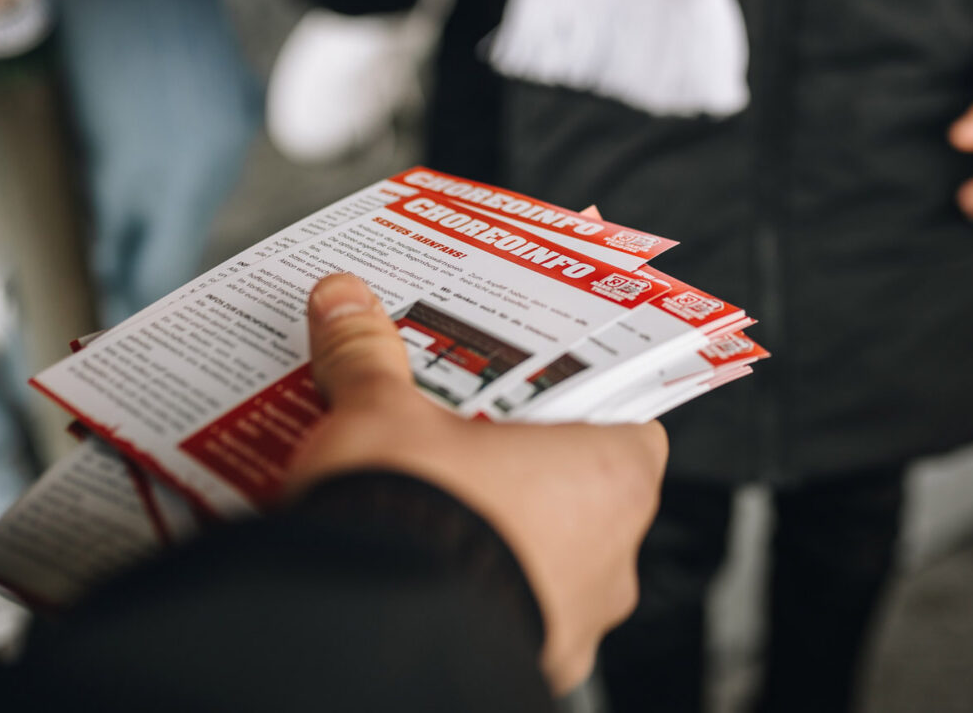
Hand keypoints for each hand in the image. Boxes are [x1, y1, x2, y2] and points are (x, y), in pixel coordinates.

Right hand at [286, 274, 666, 694]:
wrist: (374, 634)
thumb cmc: (415, 517)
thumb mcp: (382, 413)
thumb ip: (370, 356)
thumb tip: (346, 302)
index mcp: (610, 475)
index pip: (626, 422)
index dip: (576, 404)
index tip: (531, 393)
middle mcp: (612, 555)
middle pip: (582, 493)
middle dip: (524, 471)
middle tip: (464, 444)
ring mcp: (574, 621)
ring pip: (550, 563)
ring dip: (500, 537)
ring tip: (430, 508)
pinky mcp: (529, 670)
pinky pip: (512, 618)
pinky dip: (477, 595)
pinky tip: (420, 572)